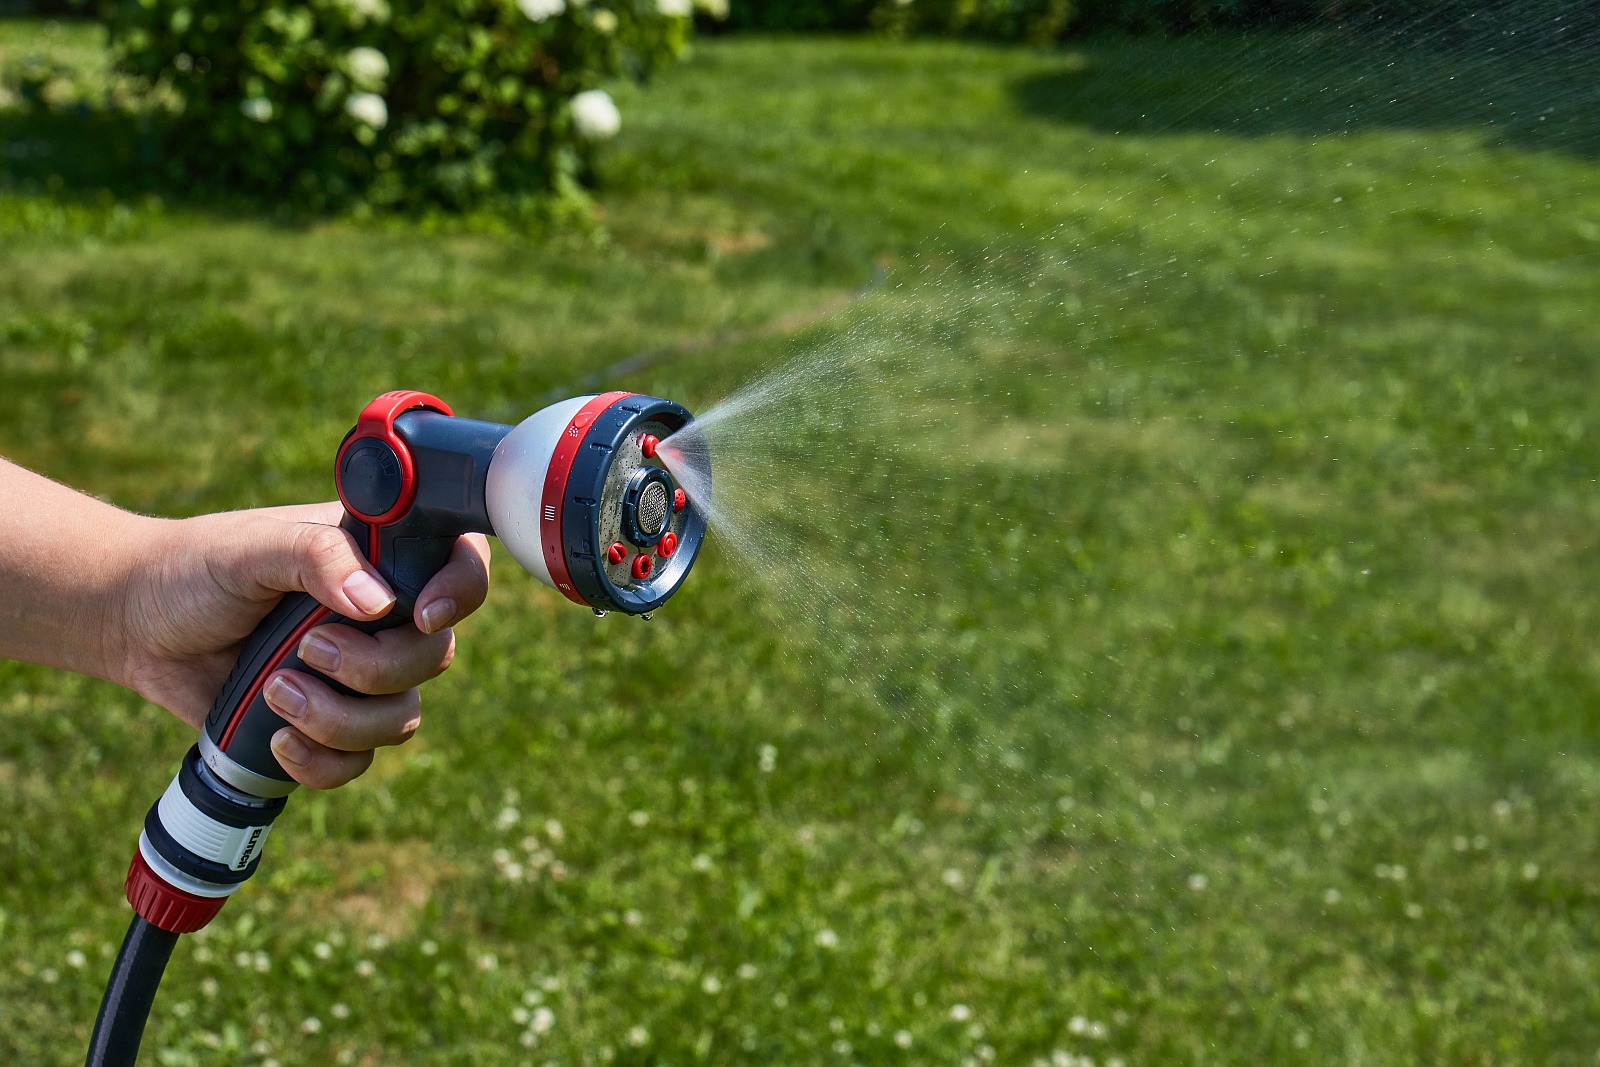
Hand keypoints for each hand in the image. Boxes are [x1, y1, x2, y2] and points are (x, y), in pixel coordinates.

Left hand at [115, 502, 489, 788]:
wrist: (137, 625)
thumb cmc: (196, 569)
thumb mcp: (252, 549)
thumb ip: (315, 559)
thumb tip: (379, 604)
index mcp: (382, 558)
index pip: (461, 568)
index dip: (458, 594)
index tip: (416, 614)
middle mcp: (384, 617)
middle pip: (434, 657)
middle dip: (372, 669)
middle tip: (307, 649)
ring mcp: (359, 675)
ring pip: (401, 719)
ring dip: (340, 718)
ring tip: (274, 692)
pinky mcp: (328, 724)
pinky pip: (358, 761)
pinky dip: (322, 760)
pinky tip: (278, 739)